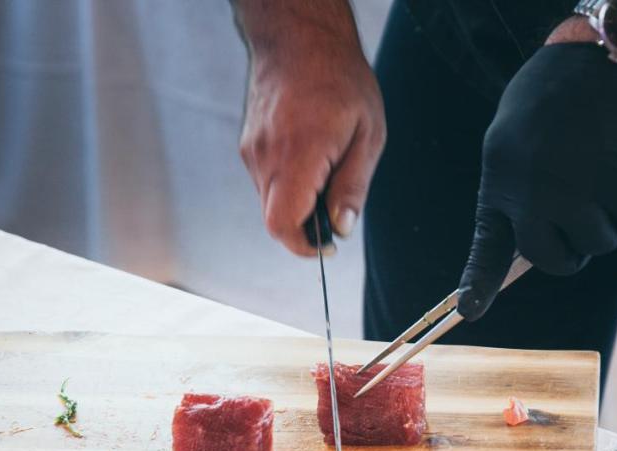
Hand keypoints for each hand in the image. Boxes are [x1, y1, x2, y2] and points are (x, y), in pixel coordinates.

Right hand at [237, 13, 384, 256]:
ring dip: (298, 202)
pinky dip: (289, 184)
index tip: (326, 245)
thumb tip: (341, 227)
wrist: (299, 38)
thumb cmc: (340, 79)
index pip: (283, 223)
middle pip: (276, 220)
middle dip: (306, 225)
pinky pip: (267, 182)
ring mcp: (252, 151)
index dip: (303, 245)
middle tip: (335, 206)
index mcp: (299, 154)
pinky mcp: (248, 146)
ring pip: (271, 202)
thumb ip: (353, 186)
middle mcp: (267, 156)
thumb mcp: (368, 135)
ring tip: (327, 170)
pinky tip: (311, 157)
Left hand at [456, 43, 616, 320]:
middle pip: (554, 258)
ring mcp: (580, 189)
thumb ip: (525, 188)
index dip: (479, 283)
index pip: (488, 243)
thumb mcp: (523, 133)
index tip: (470, 312)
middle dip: (574, 247)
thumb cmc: (567, 89)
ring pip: (601, 242)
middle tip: (586, 213)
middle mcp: (534, 188)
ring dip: (612, 216)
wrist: (613, 46)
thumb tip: (539, 244)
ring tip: (608, 166)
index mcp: (501, 173)